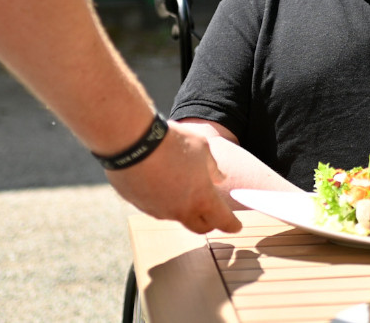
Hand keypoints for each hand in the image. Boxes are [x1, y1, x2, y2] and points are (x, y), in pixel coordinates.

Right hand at [106, 120, 242, 233]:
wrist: (133, 141)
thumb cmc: (172, 141)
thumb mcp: (201, 147)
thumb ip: (212, 167)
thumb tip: (220, 177)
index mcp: (202, 198)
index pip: (223, 220)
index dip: (232, 224)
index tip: (236, 226)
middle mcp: (180, 210)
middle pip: (200, 227)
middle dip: (209, 222)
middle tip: (212, 213)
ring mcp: (157, 210)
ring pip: (175, 215)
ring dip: (182, 207)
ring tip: (180, 185)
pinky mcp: (139, 205)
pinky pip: (154, 206)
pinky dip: (160, 198)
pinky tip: (158, 181)